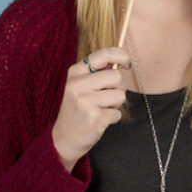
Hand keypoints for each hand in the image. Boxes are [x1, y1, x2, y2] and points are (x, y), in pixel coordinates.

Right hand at [51, 47, 130, 172]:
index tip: (126, 63)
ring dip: (116, 104)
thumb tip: (122, 59)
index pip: (104, 54)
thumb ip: (98, 71)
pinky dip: (113, 117)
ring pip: (120, 95)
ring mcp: (86, 101)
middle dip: (119, 87)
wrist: (64, 138)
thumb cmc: (77, 108)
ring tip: (102, 108)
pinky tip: (99, 120)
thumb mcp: (80, 84)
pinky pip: (117, 113)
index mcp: (75, 72)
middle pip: (116, 76)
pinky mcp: (94, 118)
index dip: (121, 55)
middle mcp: (78, 84)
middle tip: (109, 96)